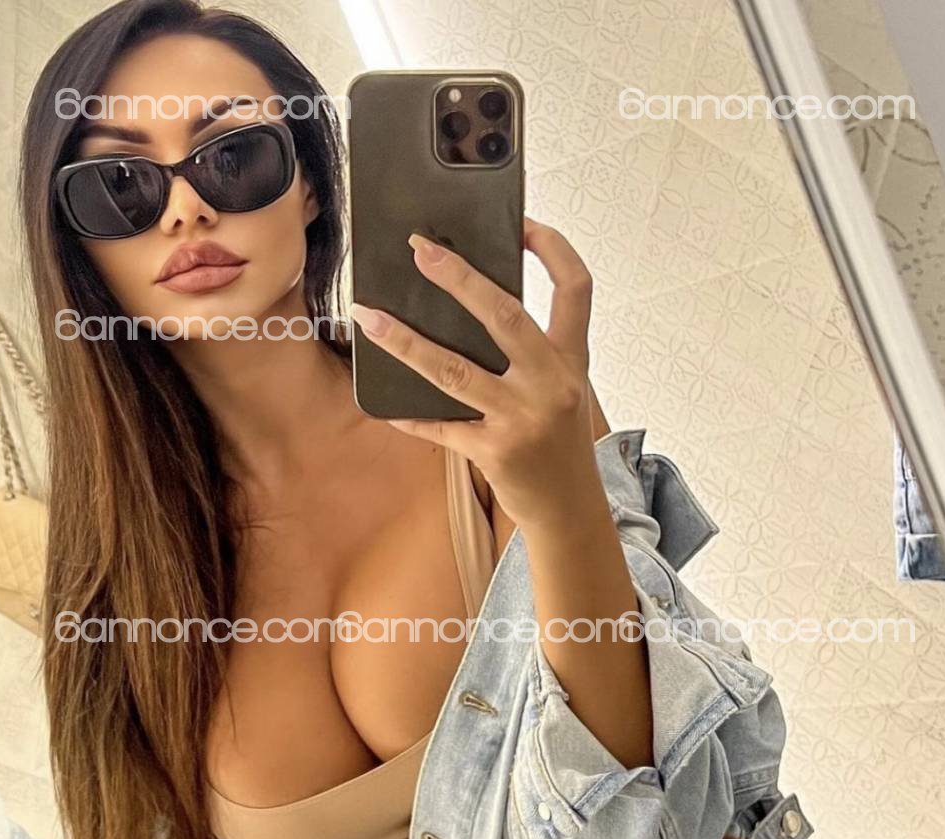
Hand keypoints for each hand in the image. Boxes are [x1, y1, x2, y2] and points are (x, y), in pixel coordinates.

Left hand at [349, 217, 600, 531]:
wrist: (570, 509)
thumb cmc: (559, 443)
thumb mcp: (562, 390)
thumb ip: (533, 354)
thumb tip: (472, 311)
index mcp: (571, 361)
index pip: (575, 288)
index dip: (553, 249)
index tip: (522, 223)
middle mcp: (551, 384)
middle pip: (505, 316)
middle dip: (458, 278)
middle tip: (419, 250)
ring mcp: (522, 419)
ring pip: (453, 370)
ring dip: (405, 341)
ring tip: (369, 316)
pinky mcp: (494, 452)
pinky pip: (440, 426)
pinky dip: (410, 415)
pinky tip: (385, 404)